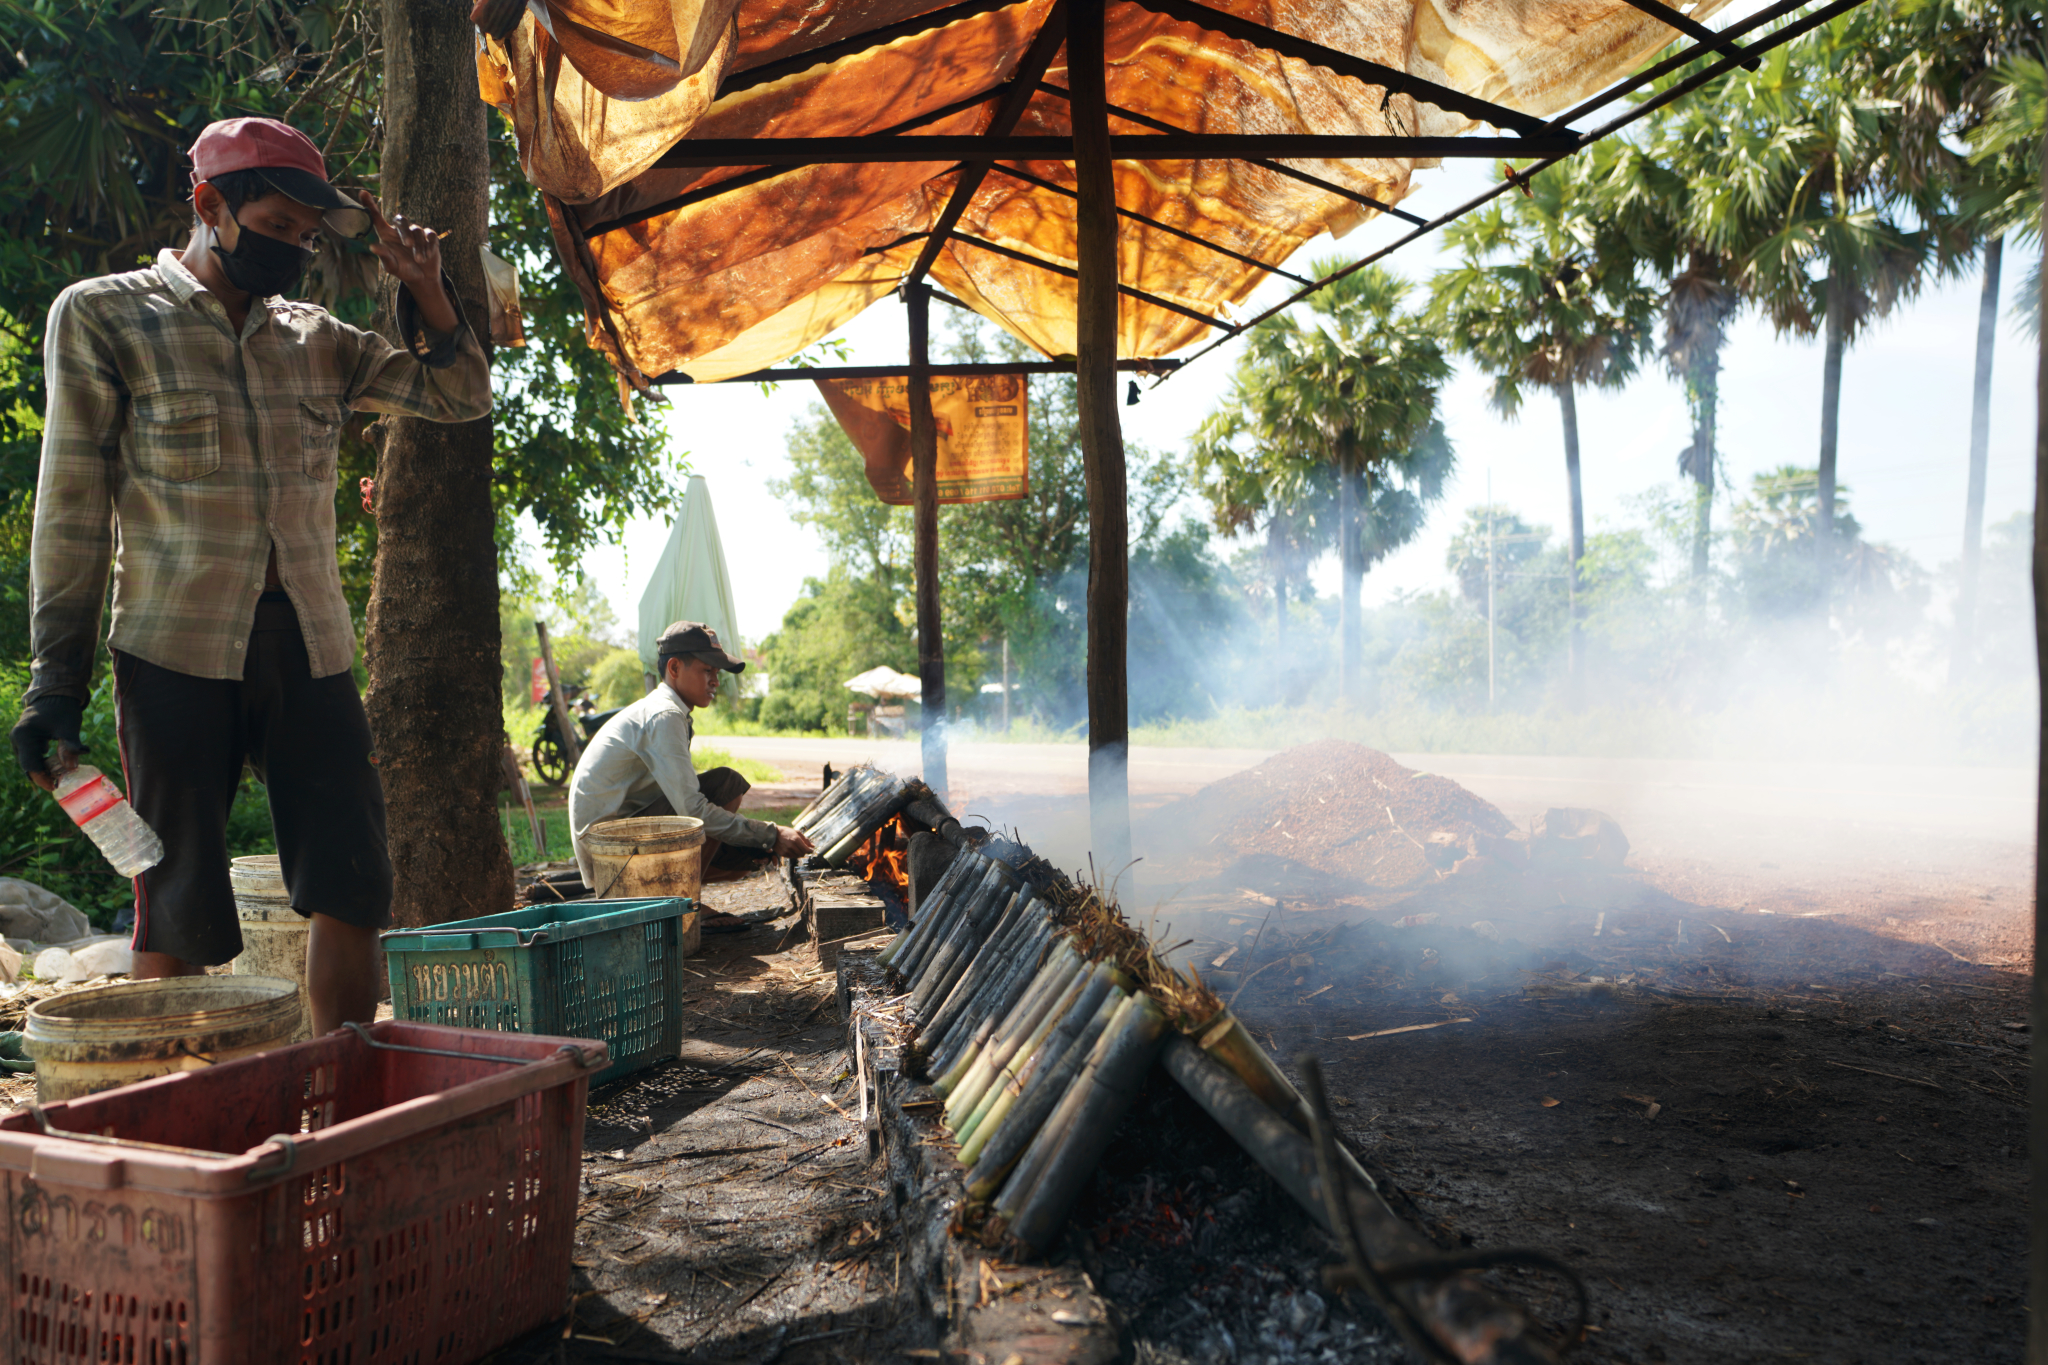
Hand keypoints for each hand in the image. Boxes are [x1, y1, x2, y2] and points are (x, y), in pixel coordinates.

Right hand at [10, 696, 85, 792]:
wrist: (56, 696)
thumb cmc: (62, 710)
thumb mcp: (69, 727)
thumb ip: (70, 745)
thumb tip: (72, 767)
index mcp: (24, 736)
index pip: (30, 764)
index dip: (42, 778)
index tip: (55, 788)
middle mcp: (17, 739)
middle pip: (28, 765)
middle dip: (43, 777)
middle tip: (60, 785)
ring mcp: (19, 740)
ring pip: (30, 762)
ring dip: (43, 771)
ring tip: (61, 777)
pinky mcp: (25, 741)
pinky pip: (32, 756)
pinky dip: (43, 763)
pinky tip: (58, 768)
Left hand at [357, 191, 457, 331]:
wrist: (422, 278)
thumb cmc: (403, 270)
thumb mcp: (392, 266)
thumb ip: (384, 256)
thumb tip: (372, 247)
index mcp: (386, 234)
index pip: (377, 217)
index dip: (369, 205)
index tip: (362, 192)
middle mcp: (400, 231)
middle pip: (401, 221)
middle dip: (405, 232)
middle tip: (407, 245)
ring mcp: (416, 233)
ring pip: (417, 231)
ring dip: (419, 246)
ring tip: (420, 260)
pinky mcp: (430, 237)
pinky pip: (430, 235)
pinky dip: (429, 245)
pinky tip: (428, 256)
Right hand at [773, 826, 814, 858]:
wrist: (773, 834)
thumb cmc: (786, 832)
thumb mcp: (797, 833)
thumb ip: (805, 840)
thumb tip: (813, 846)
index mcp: (796, 839)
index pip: (806, 849)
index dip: (810, 851)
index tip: (811, 850)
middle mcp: (791, 846)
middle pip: (802, 854)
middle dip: (805, 852)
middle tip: (804, 848)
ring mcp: (786, 850)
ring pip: (797, 856)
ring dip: (799, 853)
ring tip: (797, 848)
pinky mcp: (783, 854)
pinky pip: (792, 857)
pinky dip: (794, 854)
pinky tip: (792, 849)